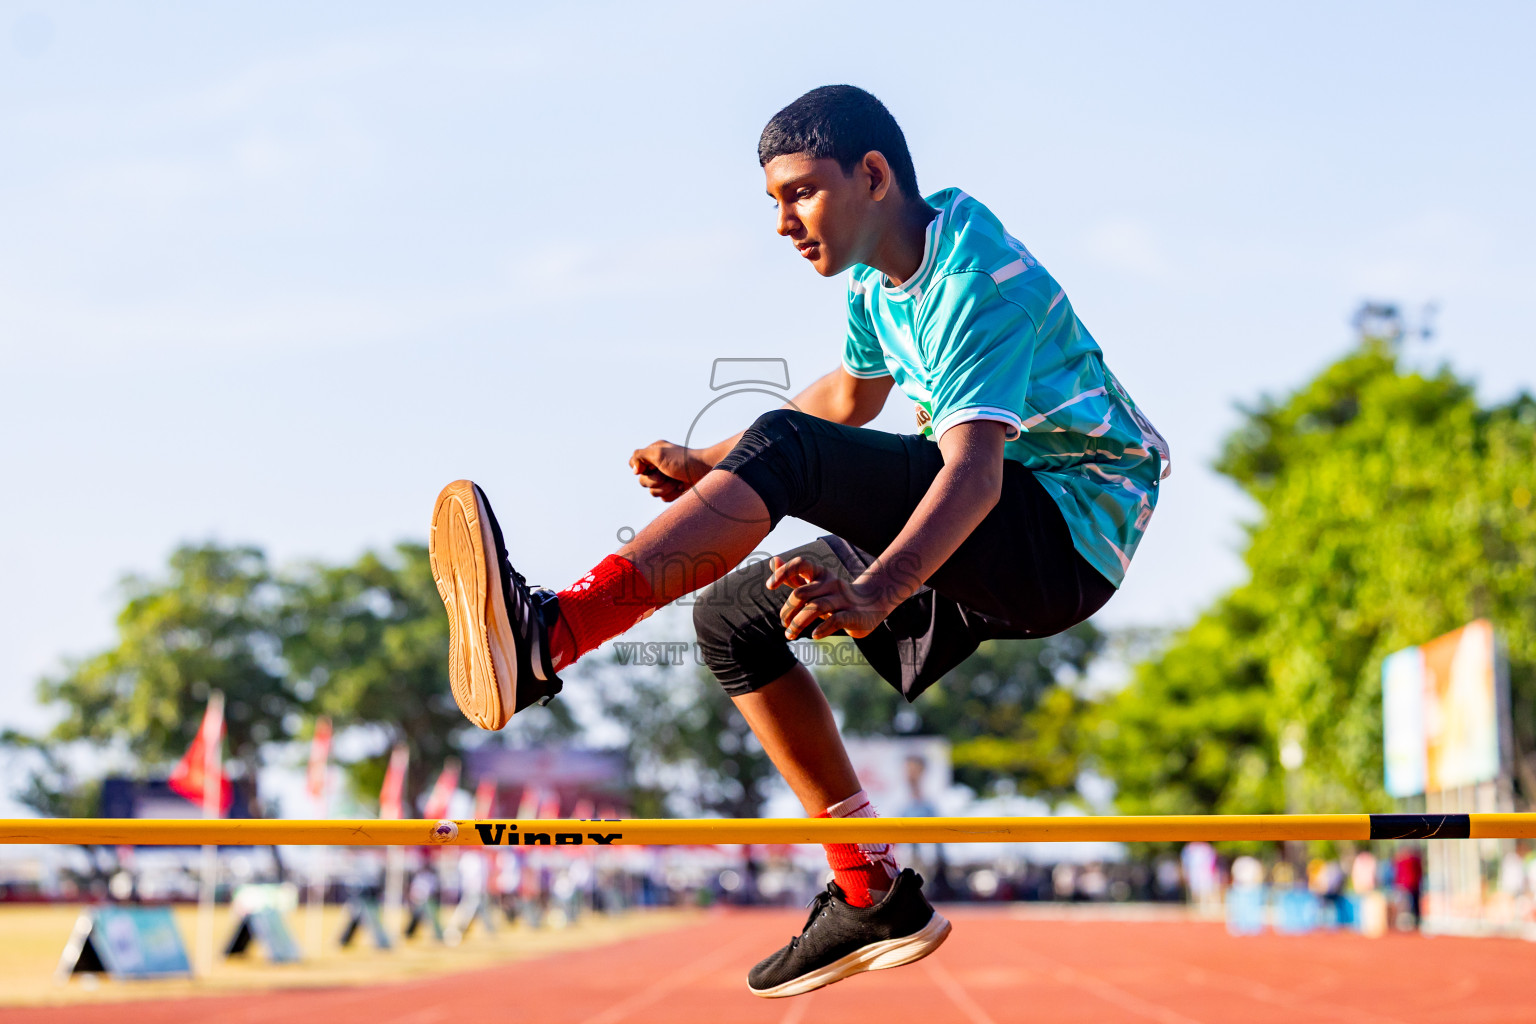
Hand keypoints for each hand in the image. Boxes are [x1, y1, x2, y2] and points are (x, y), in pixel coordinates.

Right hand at [628, 441, 709, 501]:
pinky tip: (682, 487)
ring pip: (653, 492)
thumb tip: (634, 470)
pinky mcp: (674, 489)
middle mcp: (658, 465)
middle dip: (656, 481)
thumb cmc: (684, 461)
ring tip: (677, 481)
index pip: (634, 465)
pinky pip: (664, 498)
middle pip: (642, 481)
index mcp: (653, 453)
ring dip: (665, 488)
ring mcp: (666, 478)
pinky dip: (672, 494)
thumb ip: (640, 456)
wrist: (707, 471)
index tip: (652, 467)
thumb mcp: (659, 453)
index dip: (641, 470)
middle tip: (668, 474)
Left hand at [767, 555, 895, 639]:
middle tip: (784, 624)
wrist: (872, 604)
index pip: (800, 564)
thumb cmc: (835, 596)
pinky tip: (813, 635)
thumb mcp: (814, 586)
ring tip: (790, 635)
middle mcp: (831, 583)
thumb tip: (772, 560)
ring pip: (815, 608)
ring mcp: (843, 598)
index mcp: (820, 573)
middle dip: (787, 611)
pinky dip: (821, 629)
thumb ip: (794, 577)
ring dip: (798, 624)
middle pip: (801, 594)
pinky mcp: (853, 615)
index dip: (783, 572)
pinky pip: (835, 620)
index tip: (769, 586)